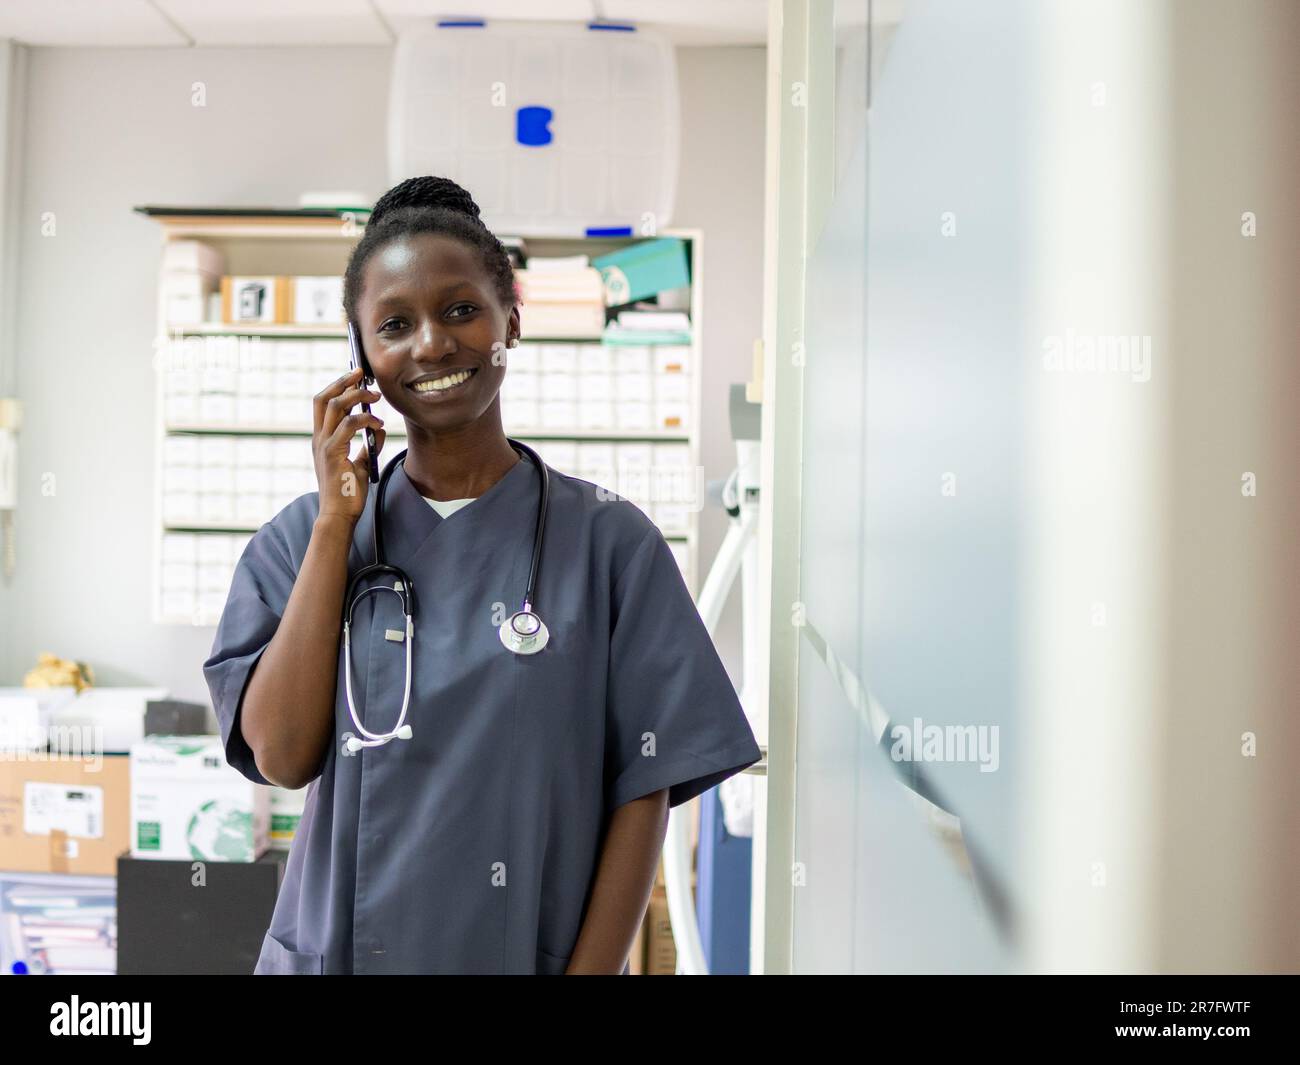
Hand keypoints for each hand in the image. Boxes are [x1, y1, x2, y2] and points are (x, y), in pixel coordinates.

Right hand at [313, 367, 385, 524]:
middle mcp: (319, 439)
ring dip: (356, 396)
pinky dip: (364, 419)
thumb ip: (369, 446)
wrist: (340, 516)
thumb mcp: (361, 464)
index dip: (337, 386)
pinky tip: (378, 423)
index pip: (323, 404)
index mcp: (322, 439)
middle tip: (361, 373)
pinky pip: (347, 426)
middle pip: (323, 398)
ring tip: (375, 396)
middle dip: (341, 382)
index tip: (355, 376)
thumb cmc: (348, 493)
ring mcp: (323, 445)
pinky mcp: (332, 453)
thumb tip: (380, 430)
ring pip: (334, 406)